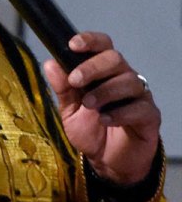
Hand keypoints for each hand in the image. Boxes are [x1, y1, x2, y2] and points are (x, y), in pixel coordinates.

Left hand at [42, 32, 159, 184]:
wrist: (107, 161)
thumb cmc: (91, 130)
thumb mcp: (69, 110)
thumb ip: (62, 89)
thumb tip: (50, 64)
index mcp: (104, 73)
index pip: (103, 46)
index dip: (90, 41)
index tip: (73, 44)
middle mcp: (124, 79)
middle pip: (115, 59)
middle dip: (93, 67)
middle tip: (76, 81)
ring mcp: (140, 97)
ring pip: (129, 81)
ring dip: (105, 91)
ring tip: (89, 105)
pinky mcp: (150, 117)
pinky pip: (141, 107)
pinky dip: (120, 112)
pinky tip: (105, 119)